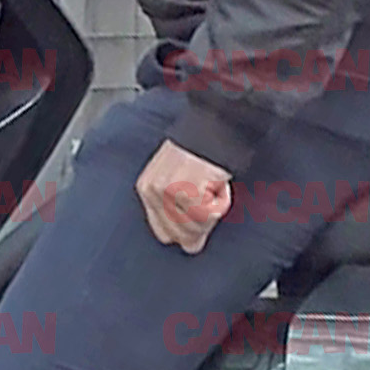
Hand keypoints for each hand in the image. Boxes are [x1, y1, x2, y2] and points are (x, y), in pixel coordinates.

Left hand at [136, 138, 231, 253]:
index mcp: (147, 188)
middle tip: (210, 191)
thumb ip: (182, 215)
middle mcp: (153, 191)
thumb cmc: (203, 150)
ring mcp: (168, 191)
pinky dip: (222, 200)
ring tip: (213, 182)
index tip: (201, 210)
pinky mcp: (187, 190)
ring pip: (197, 226)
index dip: (187, 228)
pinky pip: (211, 214)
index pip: (164, 234)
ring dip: (214, 207)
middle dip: (202, 220)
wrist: (217, 122)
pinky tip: (219, 181)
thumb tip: (191, 247)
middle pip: (181, 235)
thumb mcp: (182, 180)